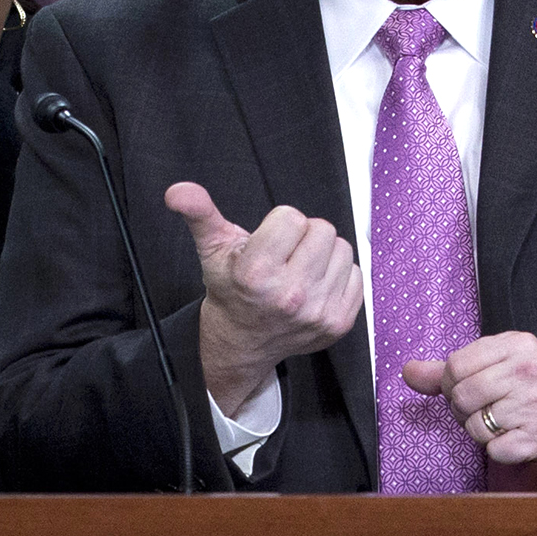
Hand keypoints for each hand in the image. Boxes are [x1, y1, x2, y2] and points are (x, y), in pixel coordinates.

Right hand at [166, 183, 359, 415]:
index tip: (267, 245)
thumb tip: (178, 192)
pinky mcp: (338, 323)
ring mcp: (317, 312)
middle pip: (322, 229)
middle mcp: (289, 295)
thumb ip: (199, 214)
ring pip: (343, 249)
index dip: (279, 225)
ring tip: (300, 271)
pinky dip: (339, 278)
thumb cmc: (231, 289)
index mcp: (256, 273)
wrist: (241, 343)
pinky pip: (358, 275)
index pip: (293, 217)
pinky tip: (315, 288)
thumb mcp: (212, 250)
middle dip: (304, 238)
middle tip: (285, 258)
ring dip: (324, 256)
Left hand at [399, 334, 536, 464]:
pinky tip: (517, 437)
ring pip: (474, 426)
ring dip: (482, 431)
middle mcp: (528, 371)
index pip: (455, 365)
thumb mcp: (504, 362)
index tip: (470, 387)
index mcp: (518, 345)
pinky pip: (494, 450)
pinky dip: (499, 449)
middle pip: (461, 396)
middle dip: (465, 409)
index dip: (453, 383)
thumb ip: (453, 368)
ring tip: (504, 422)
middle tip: (487, 408)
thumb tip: (408, 371)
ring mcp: (535, 406)